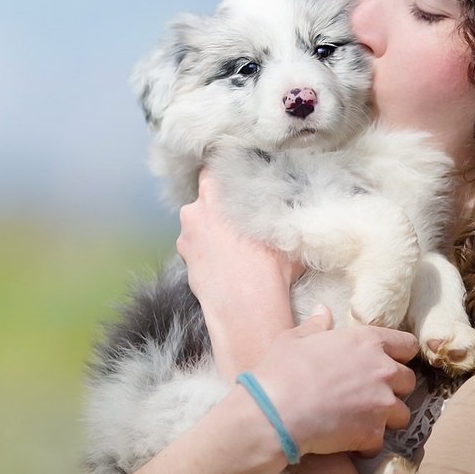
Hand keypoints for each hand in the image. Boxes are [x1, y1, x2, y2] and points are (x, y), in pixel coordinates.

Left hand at [177, 168, 303, 311]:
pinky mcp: (184, 259)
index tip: (236, 177)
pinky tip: (224, 261)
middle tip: (241, 215)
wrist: (246, 305)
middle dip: (220, 204)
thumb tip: (290, 206)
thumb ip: (280, 211)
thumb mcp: (284, 230)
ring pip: (199, 222)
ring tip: (234, 244)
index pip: (214, 168)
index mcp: (216, 193)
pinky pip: (195, 245)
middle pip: (206, 196)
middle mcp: (195, 210)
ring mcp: (186, 236)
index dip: (225, 171)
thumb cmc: (268, 266)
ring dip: (211, 228)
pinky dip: (206, 249)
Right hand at [248, 306, 418, 456]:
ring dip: (385, 418)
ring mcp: (381, 403)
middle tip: (370, 395)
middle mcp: (382, 370)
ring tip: (362, 421)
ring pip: (401, 414)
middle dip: (394, 389)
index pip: (407, 344)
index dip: (400, 355)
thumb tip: (322, 310)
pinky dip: (367, 444)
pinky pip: (380, 441)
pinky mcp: (373, 433)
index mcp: (368, 341)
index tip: (388, 363)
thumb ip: (316, 325)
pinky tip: (349, 442)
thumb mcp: (295, 339)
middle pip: (408, 381)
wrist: (276, 412)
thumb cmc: (282, 370)